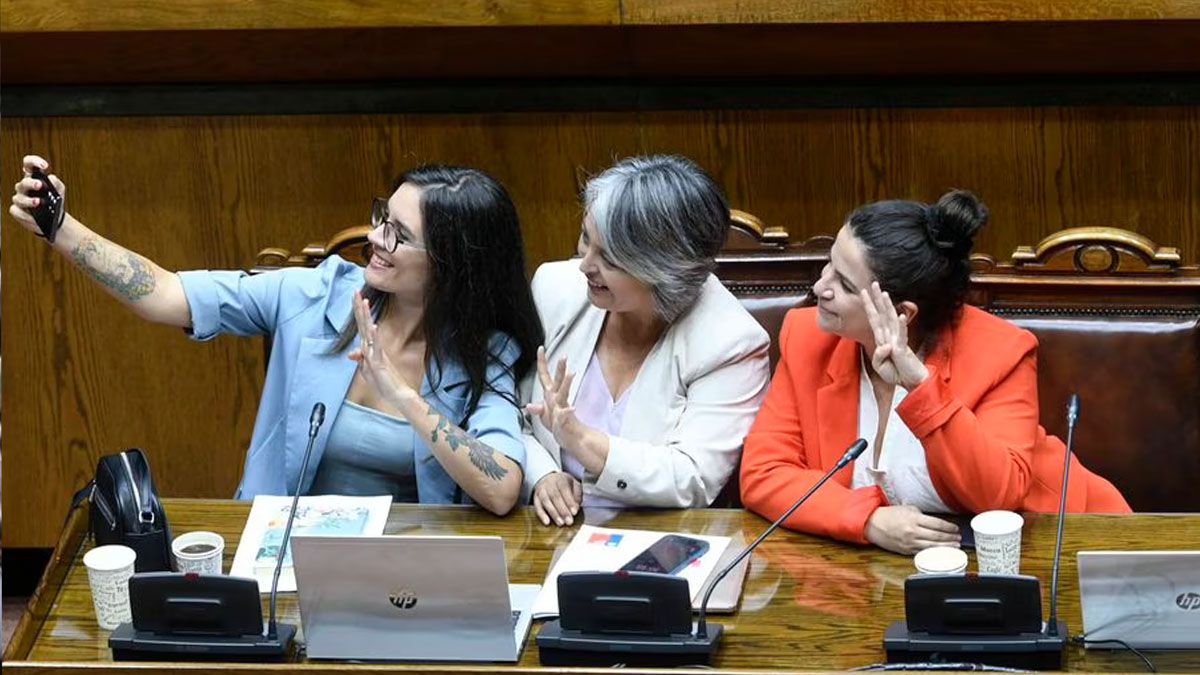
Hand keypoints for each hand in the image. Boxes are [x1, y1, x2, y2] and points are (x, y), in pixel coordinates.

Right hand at [9, 155, 65, 234]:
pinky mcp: (17, 211)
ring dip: (28, 200)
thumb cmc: (55, 201)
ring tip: (38, 202)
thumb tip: (50, 178)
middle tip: (40, 185)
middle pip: (24, 182)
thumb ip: (56, 182)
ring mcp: (19, 198)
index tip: (45, 166)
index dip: (34, 161)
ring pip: (19, 198)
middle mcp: (24, 187)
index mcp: (34, 178)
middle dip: (31, 183)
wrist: (56, 219)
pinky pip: (17, 211)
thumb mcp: (59, 190)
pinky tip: (34, 218)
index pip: (28, 164)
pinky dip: (26, 215)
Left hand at [348, 291, 416, 405]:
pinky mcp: (380, 360)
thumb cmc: (383, 381)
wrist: (396, 393)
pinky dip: (375, 336)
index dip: (358, 311)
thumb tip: (352, 353)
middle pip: (364, 323)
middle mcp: (372, 346)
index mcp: (369, 347)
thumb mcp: (367, 370)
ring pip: (369, 330)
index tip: (355, 297)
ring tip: (364, 302)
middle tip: (356, 291)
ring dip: (366, 316)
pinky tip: (374, 326)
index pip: (362, 325)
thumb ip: (360, 360)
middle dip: (359, 307)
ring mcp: (376, 352)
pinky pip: (377, 346)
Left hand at [525, 346, 584, 449]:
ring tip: (572, 374)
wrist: (571, 438)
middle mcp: (557, 399)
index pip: (545, 375)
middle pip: (557, 381)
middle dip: (560, 369)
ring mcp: (562, 408)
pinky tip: (572, 409)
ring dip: (566, 384)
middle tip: (564, 356)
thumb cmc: (558, 425)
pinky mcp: (565, 419)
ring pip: (564, 394)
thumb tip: (528, 406)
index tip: (541, 348)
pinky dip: (568, 412)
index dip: (542, 362)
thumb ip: (538, 409)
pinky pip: (566, 415)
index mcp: (551, 395)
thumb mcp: (545, 417)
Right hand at [532, 472, 581, 526]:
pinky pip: (537, 507)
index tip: (574, 512)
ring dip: (554, 514)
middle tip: (569, 521)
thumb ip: (577, 495)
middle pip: (555, 497)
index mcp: (560, 479)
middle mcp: (549, 484)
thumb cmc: (564, 485)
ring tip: (560, 523)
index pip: (564, 489)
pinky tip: (547, 522)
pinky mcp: (535, 498)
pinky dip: (541, 515)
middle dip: (563, 510)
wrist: (548, 479)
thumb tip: (576, 507)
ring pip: (546, 502)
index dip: (569, 501)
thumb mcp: (574, 484)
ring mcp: (541, 491)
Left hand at [861, 282, 927, 388]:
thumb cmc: (897, 373)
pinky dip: (902, 326)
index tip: (864, 292)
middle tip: (874, 283)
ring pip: (892, 320)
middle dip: (877, 299)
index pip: (874, 319)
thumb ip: (878, 356)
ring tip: (884, 294)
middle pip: (882, 314)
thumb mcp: (880, 366)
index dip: (869, 305)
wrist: (911, 382)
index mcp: (883, 339)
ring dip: (888, 307)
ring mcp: (897, 341)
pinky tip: (902, 316)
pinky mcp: (903, 348)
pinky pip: (902, 336)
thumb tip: (884, 345)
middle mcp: (890, 336)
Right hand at [865, 505, 960, 554]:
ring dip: (946, 547)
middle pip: (937, 536)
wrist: (872, 524)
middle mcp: (913, 532)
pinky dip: (934, 552)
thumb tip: (933, 522)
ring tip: (955, 546)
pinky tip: (941, 552)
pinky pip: (923, 552)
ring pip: (932, 547)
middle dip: (950, 538)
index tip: (956, 529)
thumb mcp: (906, 509)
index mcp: (914, 519)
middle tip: (959, 538)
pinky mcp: (906, 550)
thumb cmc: (889, 515)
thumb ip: (921, 515)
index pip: (937, 524)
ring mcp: (909, 543)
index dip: (949, 527)